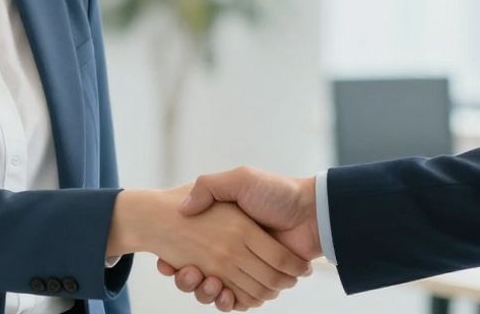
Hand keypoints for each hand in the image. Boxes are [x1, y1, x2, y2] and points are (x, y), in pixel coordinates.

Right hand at [107, 186, 309, 308]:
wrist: (312, 212)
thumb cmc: (277, 193)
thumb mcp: (240, 179)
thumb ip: (210, 186)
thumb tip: (183, 208)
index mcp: (223, 229)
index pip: (189, 250)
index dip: (174, 262)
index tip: (167, 264)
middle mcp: (231, 250)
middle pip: (198, 275)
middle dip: (187, 280)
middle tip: (188, 273)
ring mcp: (245, 269)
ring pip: (215, 292)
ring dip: (206, 294)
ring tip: (208, 282)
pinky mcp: (260, 283)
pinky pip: (239, 301)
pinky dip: (229, 303)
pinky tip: (224, 294)